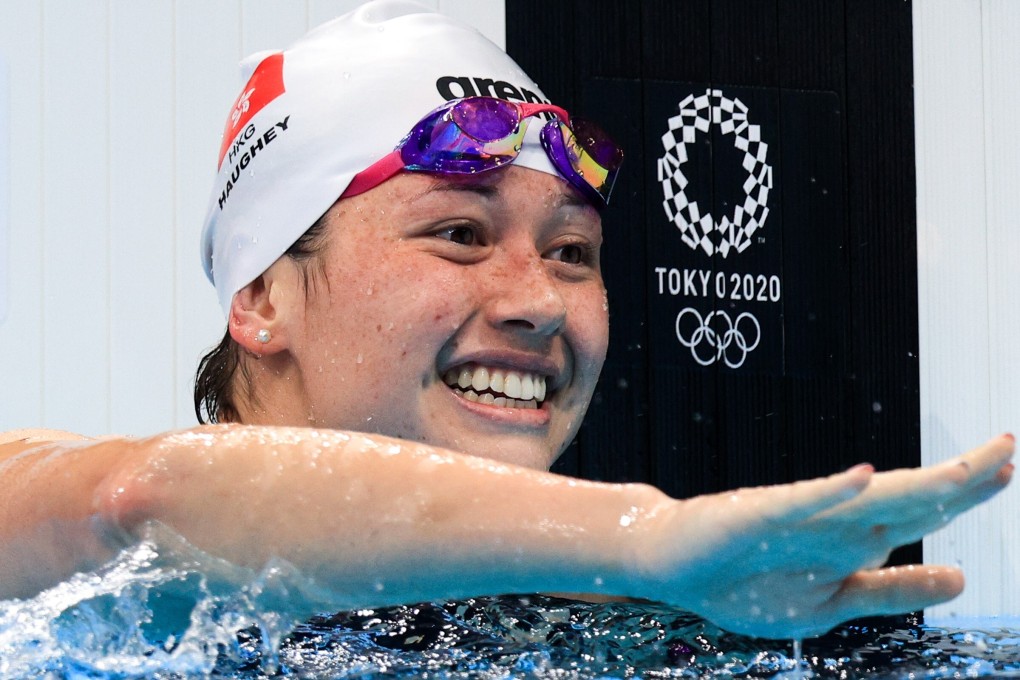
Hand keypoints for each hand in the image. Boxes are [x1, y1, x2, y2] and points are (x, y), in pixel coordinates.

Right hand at [638, 435, 1013, 637]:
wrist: (667, 560)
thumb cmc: (743, 579)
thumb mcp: (831, 602)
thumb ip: (893, 590)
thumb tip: (961, 578)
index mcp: (850, 541)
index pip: (918, 512)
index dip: (966, 494)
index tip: (1009, 469)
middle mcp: (829, 524)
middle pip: (904, 499)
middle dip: (961, 480)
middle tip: (1008, 445)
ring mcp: (792, 519)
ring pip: (862, 502)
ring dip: (915, 487)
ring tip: (965, 469)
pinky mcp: (750, 518)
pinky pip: (794, 507)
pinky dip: (828, 495)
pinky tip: (861, 479)